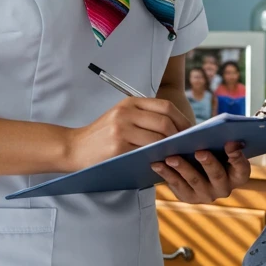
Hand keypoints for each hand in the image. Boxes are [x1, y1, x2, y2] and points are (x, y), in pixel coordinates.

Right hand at [67, 97, 191, 170]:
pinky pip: (145, 152)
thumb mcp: (122, 117)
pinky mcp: (118, 147)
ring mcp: (121, 129)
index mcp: (130, 103)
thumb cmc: (101, 135)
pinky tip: (161, 162)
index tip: (191, 132)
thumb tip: (177, 129)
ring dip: (170, 148)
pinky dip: (156, 157)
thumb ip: (145, 118)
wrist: (73, 147)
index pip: (165, 107)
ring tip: (177, 155)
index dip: (182, 120)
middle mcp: (126, 112)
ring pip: (157, 138)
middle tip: (187, 147)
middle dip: (179, 136)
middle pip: (165, 122)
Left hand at [150, 141, 251, 203]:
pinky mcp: (189, 197)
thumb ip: (223, 142)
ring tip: (171, 157)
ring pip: (194, 181)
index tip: (231, 142)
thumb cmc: (214, 150)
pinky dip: (166, 174)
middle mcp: (224, 188)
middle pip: (217, 175)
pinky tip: (156, 164)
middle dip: (208, 163)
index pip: (242, 168)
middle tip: (199, 151)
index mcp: (238, 175)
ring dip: (182, 168)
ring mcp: (206, 195)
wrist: (199, 166)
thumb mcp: (221, 146)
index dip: (238, 157)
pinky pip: (177, 185)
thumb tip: (224, 134)